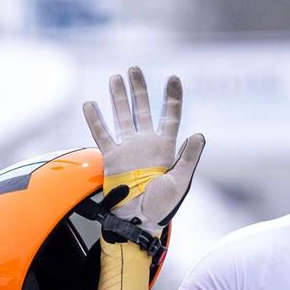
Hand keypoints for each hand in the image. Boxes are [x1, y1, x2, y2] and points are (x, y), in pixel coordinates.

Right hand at [83, 67, 204, 234]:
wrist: (139, 220)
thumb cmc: (163, 205)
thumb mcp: (181, 181)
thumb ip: (189, 157)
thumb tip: (199, 134)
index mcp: (166, 148)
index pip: (171, 116)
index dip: (172, 97)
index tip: (173, 77)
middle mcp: (146, 144)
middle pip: (142, 109)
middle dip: (139, 88)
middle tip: (134, 68)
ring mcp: (128, 149)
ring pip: (121, 116)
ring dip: (118, 97)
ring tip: (115, 77)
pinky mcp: (111, 158)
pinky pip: (101, 135)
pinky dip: (95, 120)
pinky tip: (90, 104)